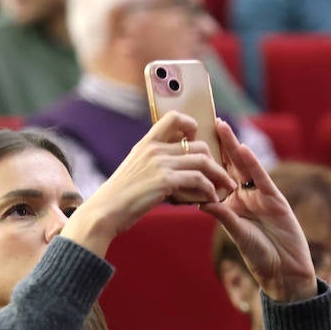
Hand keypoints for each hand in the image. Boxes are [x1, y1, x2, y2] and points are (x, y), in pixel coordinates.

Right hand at [61, 111, 235, 257]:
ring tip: (226, 188)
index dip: (191, 125)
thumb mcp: (135, 171)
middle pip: (198, 145)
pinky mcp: (165, 180)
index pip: (174, 118)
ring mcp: (160, 163)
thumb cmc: (119, 198)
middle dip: (214, 161)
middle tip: (221, 176)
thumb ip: (153, 165)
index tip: (197, 142)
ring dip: (219, 176)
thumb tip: (176, 173)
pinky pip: (198, 179)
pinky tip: (211, 199)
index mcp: (146, 144)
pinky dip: (209, 190)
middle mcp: (154, 149)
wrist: (104, 211)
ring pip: (203, 161)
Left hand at [200, 119, 317, 303]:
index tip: (194, 144)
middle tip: (208, 122)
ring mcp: (261, 195)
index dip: (207, 160)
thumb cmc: (259, 255)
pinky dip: (253, 164)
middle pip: (231, 165)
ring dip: (234, 146)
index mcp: (233, 203)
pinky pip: (262, 178)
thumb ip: (222, 215)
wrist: (284, 270)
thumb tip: (201, 201)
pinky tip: (243, 150)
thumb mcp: (236, 233)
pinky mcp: (276, 199)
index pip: (218, 177)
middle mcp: (246, 195)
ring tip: (221, 127)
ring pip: (245, 166)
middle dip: (220, 144)